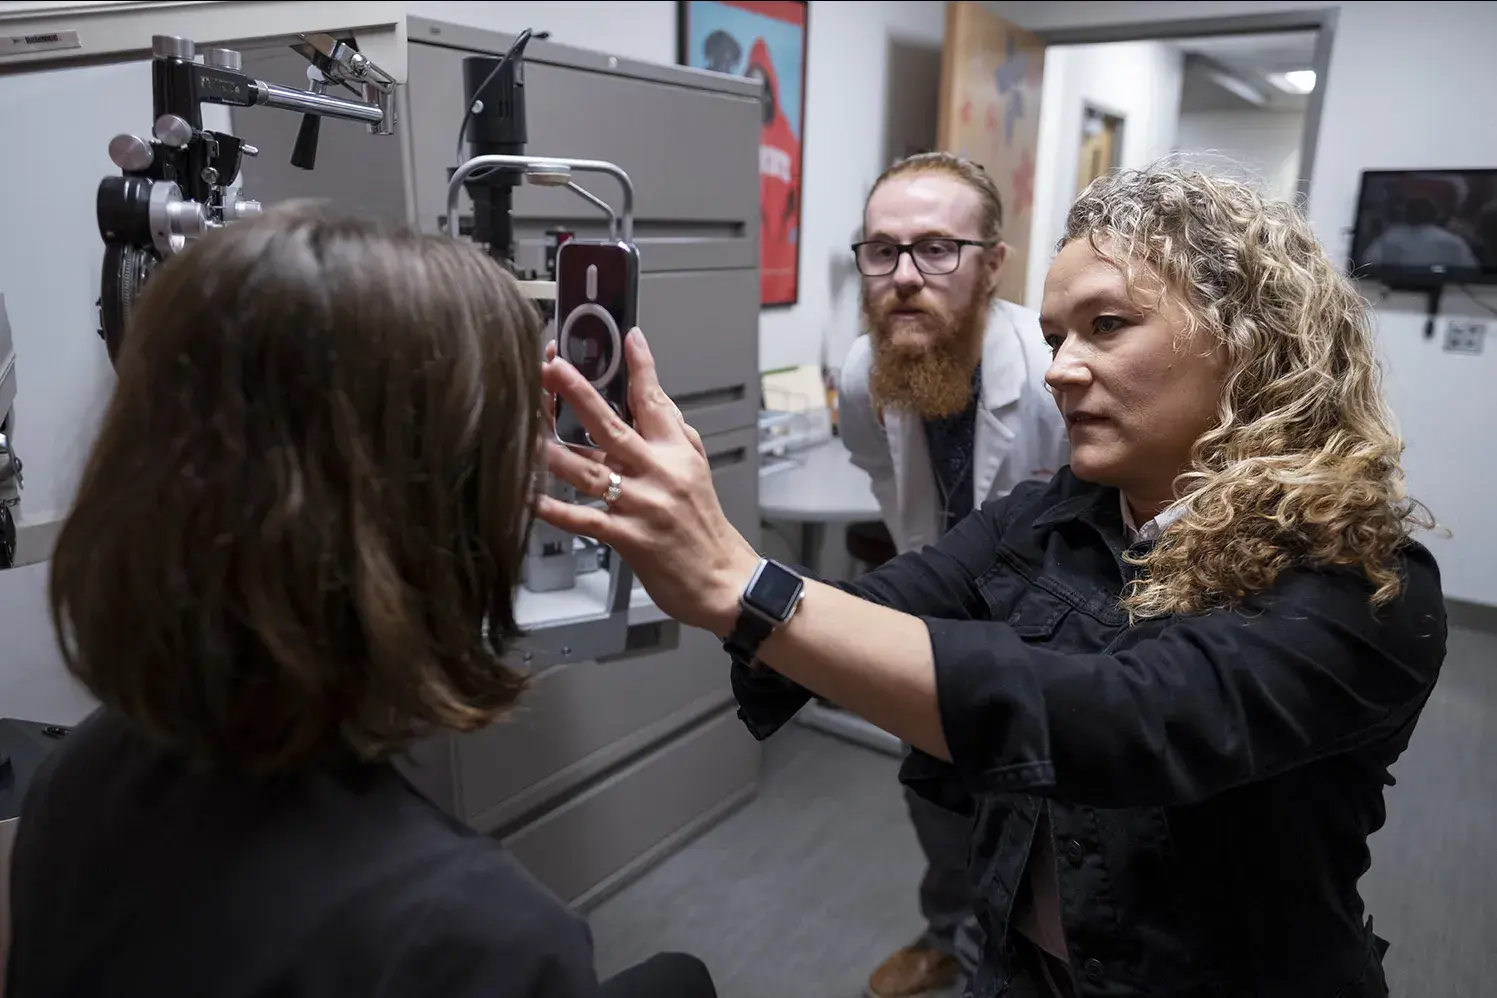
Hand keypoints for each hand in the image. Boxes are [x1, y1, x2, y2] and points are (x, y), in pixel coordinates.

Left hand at [536, 329, 759, 635]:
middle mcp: (658, 473)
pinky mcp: (628, 538)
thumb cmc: (704, 528)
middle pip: (612, 426)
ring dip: (552, 449)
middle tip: (551, 368)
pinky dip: (553, 509)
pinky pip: (583, 519)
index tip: (628, 337)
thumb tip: (653, 398)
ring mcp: (641, 505)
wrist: (722, 580)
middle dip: (578, 394)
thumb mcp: (696, 469)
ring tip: (522, 427)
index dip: (642, 366)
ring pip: (589, 470)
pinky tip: (528, 497)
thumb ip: (672, 434)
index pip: (656, 400)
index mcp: (676, 453)